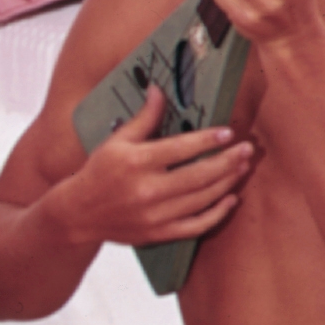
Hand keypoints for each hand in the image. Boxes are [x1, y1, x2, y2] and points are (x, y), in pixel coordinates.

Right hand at [64, 90, 256, 250]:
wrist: (77, 214)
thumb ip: (144, 118)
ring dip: (227, 182)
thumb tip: (159, 90)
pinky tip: (230, 199)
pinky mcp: (158, 234)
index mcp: (136, 162)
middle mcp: (147, 190)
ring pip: (203, 198)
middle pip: (200, 175)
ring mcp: (155, 215)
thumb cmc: (98, 173)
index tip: (227, 133)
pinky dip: (217, 213)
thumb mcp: (116, 141)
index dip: (208, 140)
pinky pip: (196, 225)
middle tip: (247, 149)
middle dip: (228, 161)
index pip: (181, 148)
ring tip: (242, 167)